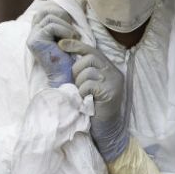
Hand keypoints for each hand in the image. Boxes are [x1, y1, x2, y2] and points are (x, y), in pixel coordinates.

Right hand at [26, 4, 77, 87]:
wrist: (66, 76)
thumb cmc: (68, 58)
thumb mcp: (64, 37)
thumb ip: (59, 25)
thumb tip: (63, 10)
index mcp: (37, 33)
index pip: (43, 12)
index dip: (58, 13)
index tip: (69, 25)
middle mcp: (32, 35)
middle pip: (46, 12)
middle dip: (62, 17)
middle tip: (72, 32)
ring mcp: (32, 38)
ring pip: (49, 18)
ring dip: (65, 26)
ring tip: (73, 37)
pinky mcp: (36, 41)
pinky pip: (51, 26)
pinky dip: (64, 30)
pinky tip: (70, 40)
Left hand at [58, 39, 127, 161]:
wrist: (107, 129)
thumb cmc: (94, 108)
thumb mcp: (89, 85)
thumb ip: (85, 72)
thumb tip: (68, 56)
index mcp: (109, 68)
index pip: (92, 50)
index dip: (76, 45)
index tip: (61, 44)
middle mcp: (114, 72)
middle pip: (89, 58)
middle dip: (77, 70)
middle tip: (77, 84)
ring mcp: (114, 81)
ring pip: (87, 71)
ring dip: (80, 84)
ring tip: (83, 94)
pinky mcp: (110, 92)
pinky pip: (88, 85)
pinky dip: (83, 92)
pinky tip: (86, 100)